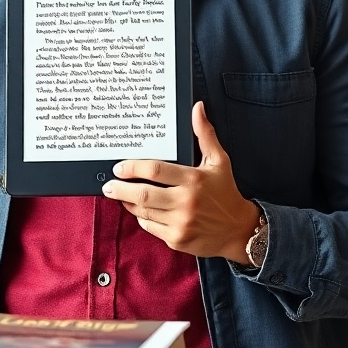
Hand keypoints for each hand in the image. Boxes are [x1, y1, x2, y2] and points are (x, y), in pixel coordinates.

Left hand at [102, 102, 259, 262]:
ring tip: (121, 194)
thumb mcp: (219, 161)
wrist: (239, 230)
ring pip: (143, 211)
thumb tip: (197, 107)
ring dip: (129, 202)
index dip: (133, 167)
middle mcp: (185, 202)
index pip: (155, 170)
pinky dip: (141, 217)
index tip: (119, 167)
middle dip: (120, 189)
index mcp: (193, 179)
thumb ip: (205, 134)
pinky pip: (150, 226)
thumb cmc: (226, 192)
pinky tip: (140, 210)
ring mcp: (180, 223)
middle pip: (143, 194)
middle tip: (108, 185)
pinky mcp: (176, 239)